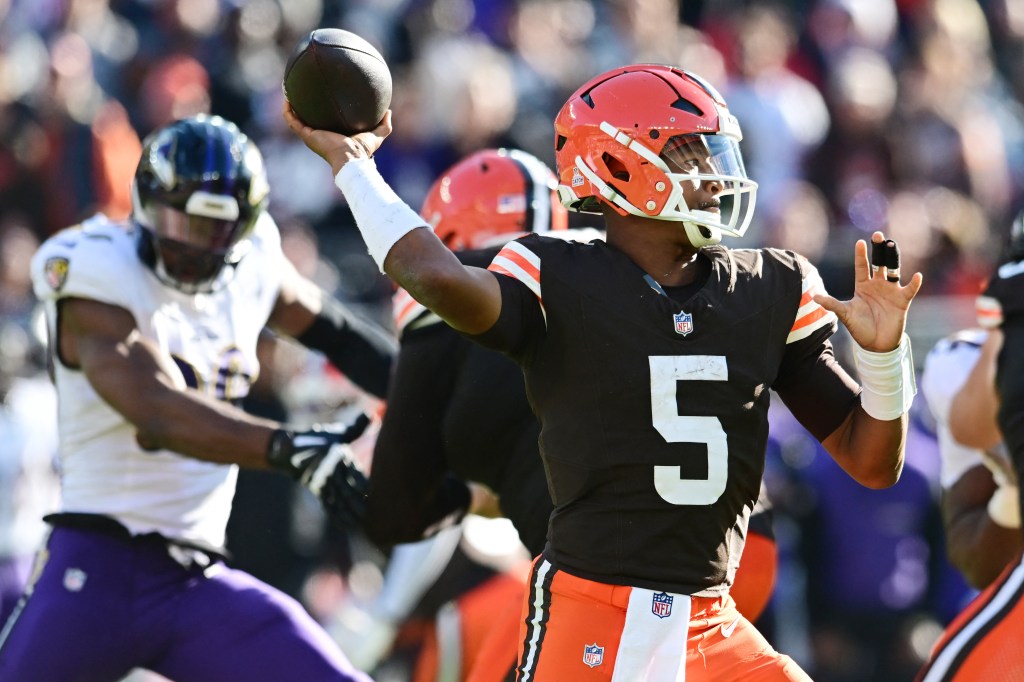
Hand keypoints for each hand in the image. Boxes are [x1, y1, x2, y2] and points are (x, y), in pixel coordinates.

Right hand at [266, 414, 370, 526]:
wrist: (290, 450)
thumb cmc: (320, 439)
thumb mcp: (338, 432)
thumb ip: (356, 427)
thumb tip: (370, 415)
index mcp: (337, 457)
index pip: (352, 471)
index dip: (361, 482)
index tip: (372, 490)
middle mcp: (330, 472)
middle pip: (346, 489)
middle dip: (358, 501)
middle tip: (371, 512)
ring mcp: (323, 484)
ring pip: (338, 501)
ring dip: (350, 512)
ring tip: (363, 522)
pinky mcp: (318, 492)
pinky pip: (329, 507)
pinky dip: (338, 517)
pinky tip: (348, 525)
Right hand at [282, 100, 392, 175]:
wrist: (351, 158)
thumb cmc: (362, 151)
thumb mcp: (376, 135)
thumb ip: (384, 125)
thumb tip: (388, 110)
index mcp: (332, 135)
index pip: (325, 122)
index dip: (321, 112)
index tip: (320, 98)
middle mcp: (319, 135)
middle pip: (308, 120)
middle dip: (303, 107)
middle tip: (301, 92)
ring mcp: (311, 135)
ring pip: (296, 119)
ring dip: (290, 107)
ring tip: (287, 91)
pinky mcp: (306, 135)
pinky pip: (292, 121)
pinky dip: (287, 111)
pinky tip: (286, 99)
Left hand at [813, 231, 923, 351]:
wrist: (875, 344)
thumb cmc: (859, 327)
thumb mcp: (845, 314)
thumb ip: (831, 304)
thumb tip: (814, 297)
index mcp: (863, 285)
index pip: (862, 266)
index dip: (861, 254)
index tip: (860, 242)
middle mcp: (877, 284)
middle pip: (879, 263)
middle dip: (879, 249)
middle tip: (879, 235)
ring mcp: (891, 291)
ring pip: (894, 270)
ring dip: (893, 258)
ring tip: (892, 245)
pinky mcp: (902, 300)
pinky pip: (910, 289)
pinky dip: (914, 283)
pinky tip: (917, 276)